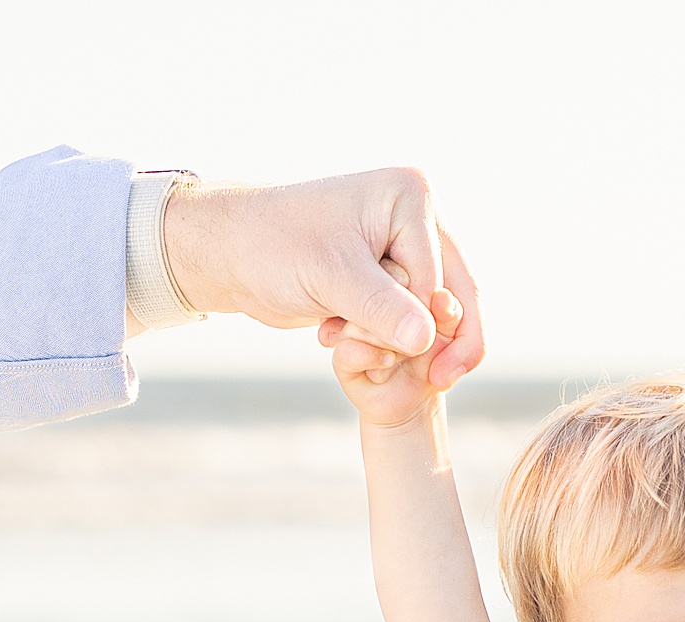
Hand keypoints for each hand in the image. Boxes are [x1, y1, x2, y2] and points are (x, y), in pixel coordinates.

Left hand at [163, 168, 484, 390]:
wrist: (231, 252)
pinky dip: (382, 340)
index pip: (436, 281)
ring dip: (390, 342)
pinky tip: (333, 333)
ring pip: (434, 318)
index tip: (344, 322)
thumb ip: (382, 309)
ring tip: (336, 336)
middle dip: (414, 340)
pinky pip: (413, 322)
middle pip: (453, 299)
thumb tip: (427, 340)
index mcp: (412, 196)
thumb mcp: (329, 278)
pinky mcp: (393, 273)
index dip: (404, 321)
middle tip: (372, 362)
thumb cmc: (272, 248)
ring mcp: (410, 246)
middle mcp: (419, 217)